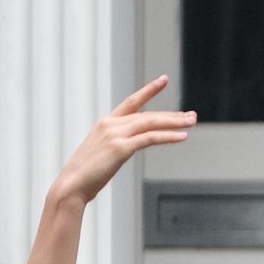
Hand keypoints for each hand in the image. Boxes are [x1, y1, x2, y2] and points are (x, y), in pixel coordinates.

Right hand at [53, 77, 194, 205]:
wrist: (72, 184)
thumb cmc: (87, 175)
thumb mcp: (103, 154)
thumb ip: (117, 146)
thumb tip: (128, 148)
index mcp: (106, 123)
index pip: (132, 102)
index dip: (149, 90)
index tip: (164, 80)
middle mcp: (111, 124)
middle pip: (147, 115)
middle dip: (172, 115)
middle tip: (192, 115)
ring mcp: (115, 135)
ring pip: (150, 123)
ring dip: (174, 122)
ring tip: (191, 122)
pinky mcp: (120, 148)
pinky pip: (149, 138)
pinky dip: (167, 136)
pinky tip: (182, 136)